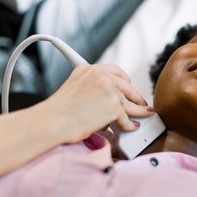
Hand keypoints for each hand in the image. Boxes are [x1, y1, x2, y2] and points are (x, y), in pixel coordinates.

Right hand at [39, 64, 153, 142]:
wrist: (52, 122)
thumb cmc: (58, 112)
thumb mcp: (73, 88)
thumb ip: (91, 88)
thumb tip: (109, 99)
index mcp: (89, 69)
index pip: (114, 70)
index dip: (125, 80)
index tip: (130, 85)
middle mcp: (99, 76)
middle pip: (126, 86)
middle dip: (136, 96)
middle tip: (142, 103)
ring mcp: (108, 90)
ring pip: (129, 103)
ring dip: (138, 111)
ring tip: (144, 114)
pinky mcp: (113, 107)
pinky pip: (126, 119)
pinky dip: (129, 125)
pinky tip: (131, 127)